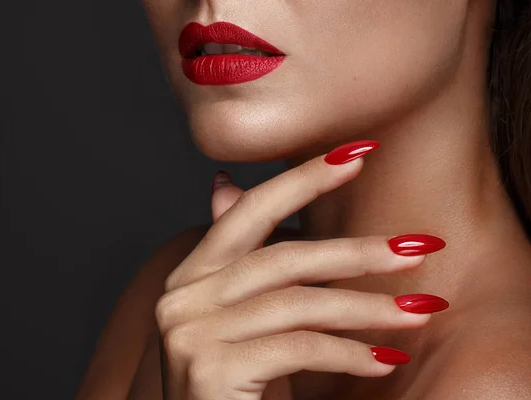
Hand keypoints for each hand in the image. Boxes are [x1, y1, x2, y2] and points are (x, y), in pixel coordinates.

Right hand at [155, 140, 447, 399]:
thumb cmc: (234, 381)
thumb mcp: (237, 314)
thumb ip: (236, 255)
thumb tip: (224, 183)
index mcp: (190, 275)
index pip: (249, 212)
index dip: (302, 179)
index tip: (358, 153)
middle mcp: (182, 296)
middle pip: (283, 257)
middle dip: (357, 251)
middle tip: (418, 247)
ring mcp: (191, 332)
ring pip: (299, 303)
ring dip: (368, 308)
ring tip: (420, 311)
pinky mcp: (211, 368)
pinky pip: (298, 347)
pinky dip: (348, 353)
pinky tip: (384, 360)